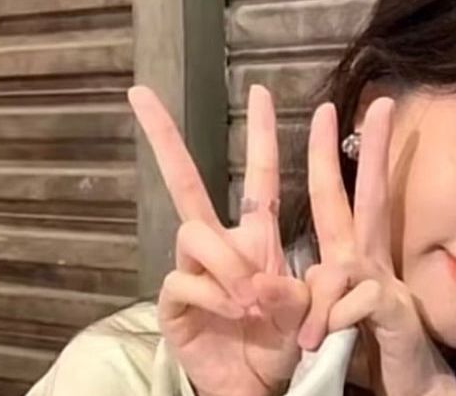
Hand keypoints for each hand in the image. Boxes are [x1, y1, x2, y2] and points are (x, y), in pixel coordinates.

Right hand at [129, 85, 308, 395]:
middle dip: (165, 138)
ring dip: (227, 259)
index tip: (260, 90)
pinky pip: (185, 279)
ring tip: (253, 295)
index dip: (261, 134)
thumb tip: (262, 282)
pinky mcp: (175, 301)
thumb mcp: (313, 311)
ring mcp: (193, 271)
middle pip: (187, 183)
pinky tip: (234, 310)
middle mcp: (221, 245)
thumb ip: (303, 291)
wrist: (258, 384)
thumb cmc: (286, 340)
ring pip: (194, 231)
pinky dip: (214, 293)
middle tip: (143, 95)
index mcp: (258, 236)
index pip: (259, 176)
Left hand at [296, 99, 455, 395]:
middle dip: (370, 149)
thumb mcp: (324, 321)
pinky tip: (327, 343)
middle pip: (370, 194)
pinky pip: (354, 300)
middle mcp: (371, 262)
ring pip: (341, 264)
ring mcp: (384, 284)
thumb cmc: (366, 353)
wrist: (408, 391)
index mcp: (353, 258)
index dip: (337, 155)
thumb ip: (301, 297)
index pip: (342, 196)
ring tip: (312, 342)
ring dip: (320, 302)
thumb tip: (263, 284)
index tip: (334, 113)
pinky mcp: (390, 312)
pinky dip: (334, 321)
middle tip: (373, 104)